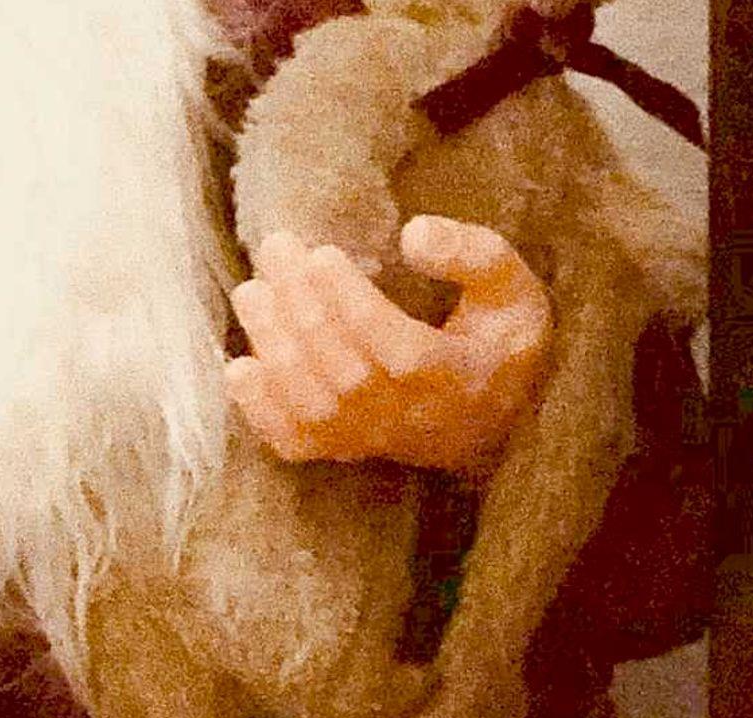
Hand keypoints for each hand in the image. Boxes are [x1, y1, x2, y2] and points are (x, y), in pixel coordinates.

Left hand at [226, 216, 551, 472]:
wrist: (491, 422)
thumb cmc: (498, 342)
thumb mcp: (513, 290)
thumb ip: (474, 255)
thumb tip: (412, 232)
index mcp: (457, 374)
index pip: (394, 345)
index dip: (351, 302)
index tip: (322, 253)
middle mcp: (411, 415)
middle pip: (344, 369)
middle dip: (302, 307)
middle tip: (276, 249)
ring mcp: (372, 438)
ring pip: (313, 404)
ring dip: (274, 348)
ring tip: (252, 292)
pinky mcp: (342, 449)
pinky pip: (295, 443)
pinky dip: (260, 412)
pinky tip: (238, 369)